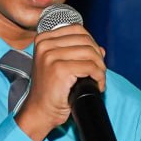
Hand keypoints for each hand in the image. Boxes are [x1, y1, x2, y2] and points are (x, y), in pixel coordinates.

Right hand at [14, 24, 105, 140]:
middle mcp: (45, 44)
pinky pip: (90, 67)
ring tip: (98, 80)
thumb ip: (77, 53)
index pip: (77, 29)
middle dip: (98, 56)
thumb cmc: (51, 90)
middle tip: (99, 72)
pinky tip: (97, 85)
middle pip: (85, 40)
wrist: (40, 111)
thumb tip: (100, 49)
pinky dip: (99, 77)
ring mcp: (51, 56)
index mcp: (43, 39)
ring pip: (90, 53)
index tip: (94, 60)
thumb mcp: (61, 66)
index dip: (91, 43)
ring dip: (100, 67)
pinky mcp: (59, 69)